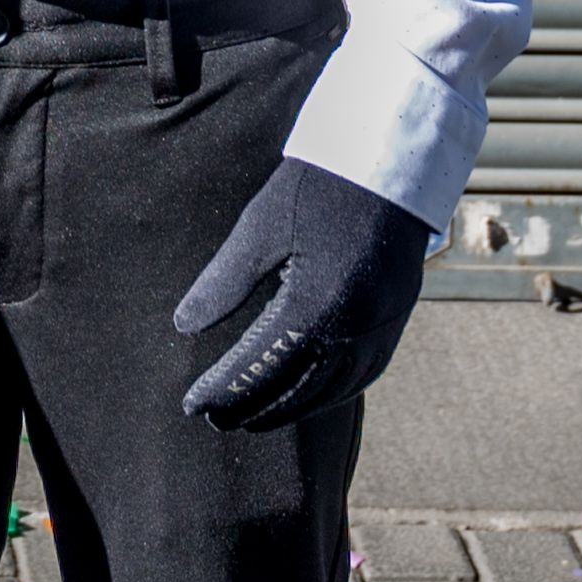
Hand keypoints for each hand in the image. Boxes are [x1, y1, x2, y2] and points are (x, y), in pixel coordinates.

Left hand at [172, 159, 430, 432]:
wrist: (385, 162)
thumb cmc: (314, 188)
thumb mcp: (259, 229)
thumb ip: (223, 283)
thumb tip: (184, 326)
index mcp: (314, 304)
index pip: (260, 365)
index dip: (224, 389)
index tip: (192, 405)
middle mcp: (352, 326)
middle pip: (296, 388)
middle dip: (253, 408)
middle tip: (215, 418)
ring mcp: (380, 327)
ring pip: (333, 390)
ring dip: (291, 409)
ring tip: (254, 416)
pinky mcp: (396, 319)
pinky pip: (363, 375)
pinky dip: (331, 393)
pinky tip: (307, 394)